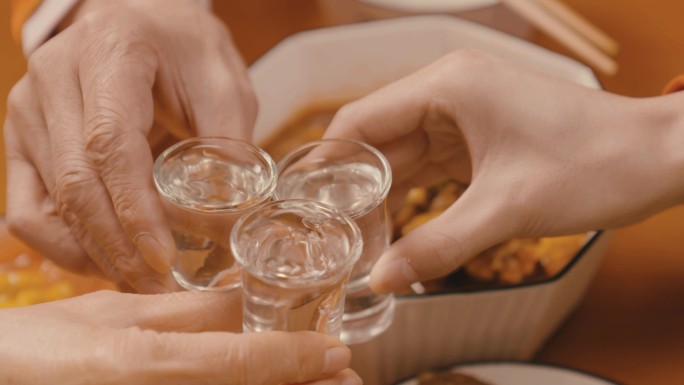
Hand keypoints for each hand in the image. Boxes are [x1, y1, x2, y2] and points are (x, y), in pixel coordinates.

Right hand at [0, 290, 358, 384]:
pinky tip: (267, 383)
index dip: (295, 358)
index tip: (336, 351)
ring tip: (320, 381)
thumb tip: (248, 299)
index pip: (238, 362)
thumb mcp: (115, 312)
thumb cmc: (42, 345)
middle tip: (346, 379)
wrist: (1, 379)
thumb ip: (186, 311)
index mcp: (138, 364)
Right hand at [4, 0, 256, 291]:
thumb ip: (228, 145)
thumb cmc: (184, 48)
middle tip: (162, 288)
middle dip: (121, 248)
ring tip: (142, 282)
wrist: (140, 23)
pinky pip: (28, 209)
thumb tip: (232, 221)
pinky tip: (107, 260)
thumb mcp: (223, 81)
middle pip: (77, 184)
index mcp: (109, 52)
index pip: (110, 144)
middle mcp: (53, 79)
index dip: (136, 210)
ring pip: (49, 205)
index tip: (165, 257)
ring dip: (96, 255)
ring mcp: (27, 111)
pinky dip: (65, 245)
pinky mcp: (20, 140)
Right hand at [324, 50, 683, 292]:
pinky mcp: (475, 137)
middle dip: (356, 193)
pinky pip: (427, 167)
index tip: (311, 212)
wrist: (654, 158)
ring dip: (382, 200)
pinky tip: (399, 231)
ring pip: (399, 157)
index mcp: (447, 85)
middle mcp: (447, 91)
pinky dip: (411, 199)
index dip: (330, 168)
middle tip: (338, 241)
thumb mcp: (506, 210)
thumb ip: (438, 245)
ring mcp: (461, 113)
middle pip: (376, 141)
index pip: (360, 121)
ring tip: (364, 244)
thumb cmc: (593, 165)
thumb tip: (382, 278)